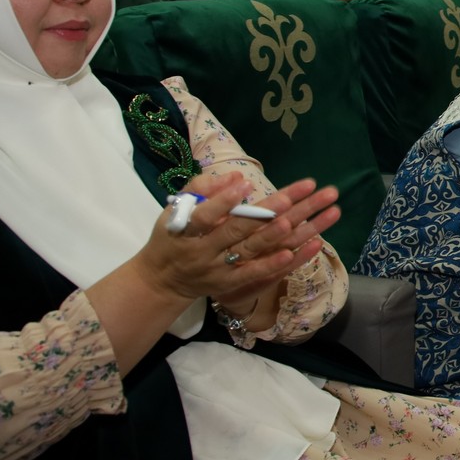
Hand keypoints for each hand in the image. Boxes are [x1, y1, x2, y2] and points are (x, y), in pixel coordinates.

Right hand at [135, 174, 339, 303]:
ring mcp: (219, 268)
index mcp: (187, 229)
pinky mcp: (230, 283)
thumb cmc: (173, 236)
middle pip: (238, 229)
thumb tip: (235, 177)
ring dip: (275, 236)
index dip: (224, 201)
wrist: (163, 279)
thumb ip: (201, 190)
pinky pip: (254, 273)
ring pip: (250, 249)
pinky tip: (293, 252)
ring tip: (296, 219)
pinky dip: (272, 263)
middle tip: (290, 197)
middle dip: (265, 212)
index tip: (246, 183)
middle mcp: (204, 249)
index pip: (205, 215)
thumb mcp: (177, 210)